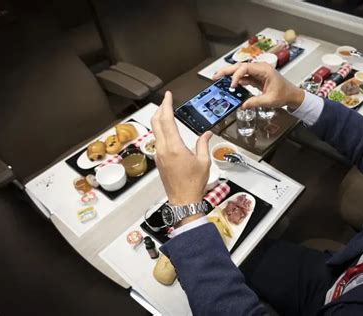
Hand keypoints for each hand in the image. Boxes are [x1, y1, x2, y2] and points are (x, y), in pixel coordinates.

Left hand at [150, 91, 212, 205]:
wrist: (183, 200)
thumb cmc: (193, 184)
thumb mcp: (203, 161)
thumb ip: (203, 144)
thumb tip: (207, 134)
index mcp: (174, 147)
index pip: (166, 120)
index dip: (166, 105)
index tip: (168, 96)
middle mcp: (163, 149)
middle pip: (156, 122)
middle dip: (160, 109)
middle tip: (167, 101)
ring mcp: (158, 155)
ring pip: (155, 131)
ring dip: (159, 119)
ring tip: (167, 113)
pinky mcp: (159, 160)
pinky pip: (157, 140)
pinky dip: (161, 130)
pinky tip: (168, 130)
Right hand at [213, 62, 304, 110]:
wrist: (292, 95)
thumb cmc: (284, 94)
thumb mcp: (270, 100)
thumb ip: (255, 102)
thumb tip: (243, 105)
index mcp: (264, 70)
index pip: (246, 68)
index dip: (237, 76)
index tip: (232, 85)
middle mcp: (260, 68)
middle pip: (240, 66)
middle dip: (227, 70)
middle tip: (216, 75)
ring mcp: (257, 72)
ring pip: (240, 70)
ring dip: (230, 74)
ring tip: (218, 78)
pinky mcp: (256, 78)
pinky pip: (244, 77)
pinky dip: (236, 80)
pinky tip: (229, 85)